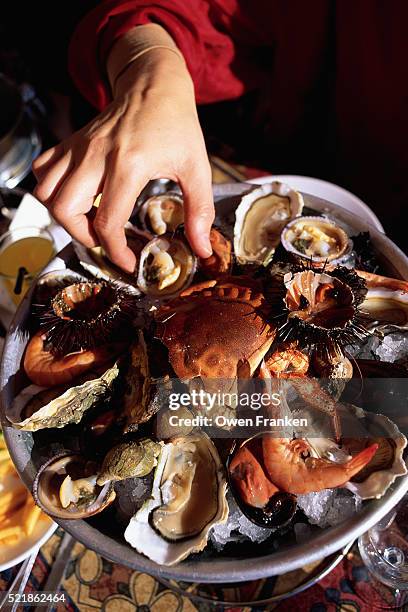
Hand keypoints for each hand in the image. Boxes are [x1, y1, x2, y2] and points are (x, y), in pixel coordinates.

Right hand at [33, 49, 213, 272]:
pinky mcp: (70, 143)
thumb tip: (203, 249)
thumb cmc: (177, 124)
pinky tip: (78, 194)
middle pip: (64, 210)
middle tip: (106, 238)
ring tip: (90, 219)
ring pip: (46, 192)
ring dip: (64, 215)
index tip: (129, 261)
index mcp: (128, 165)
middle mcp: (96, 156)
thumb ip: (200, 211)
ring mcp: (79, 148)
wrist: (154, 83)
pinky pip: (42, 170)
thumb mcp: (197, 167)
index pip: (107, 222)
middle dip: (83, 236)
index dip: (116, 251)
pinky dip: (51, 189)